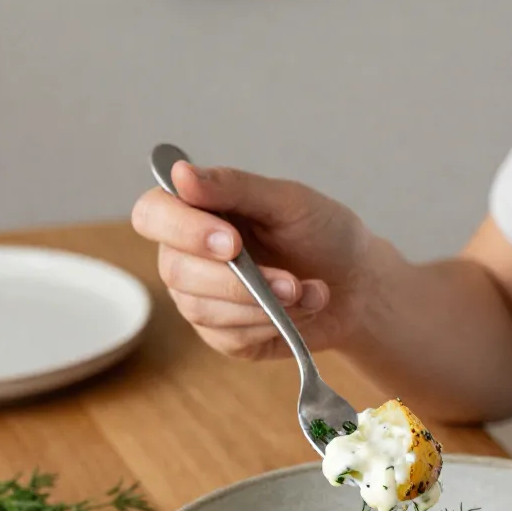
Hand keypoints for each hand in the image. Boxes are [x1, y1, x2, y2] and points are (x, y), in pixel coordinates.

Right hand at [132, 163, 384, 360]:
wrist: (358, 284)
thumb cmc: (322, 233)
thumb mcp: (287, 201)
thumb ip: (234, 186)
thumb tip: (180, 173)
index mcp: (195, 211)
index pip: (153, 215)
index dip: (183, 230)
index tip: (231, 242)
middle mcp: (186, 255)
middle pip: (176, 271)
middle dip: (237, 281)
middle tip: (289, 280)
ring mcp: (201, 298)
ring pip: (202, 309)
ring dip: (263, 304)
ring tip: (308, 290)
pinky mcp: (224, 335)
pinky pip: (230, 337)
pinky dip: (272, 325)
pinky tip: (301, 309)